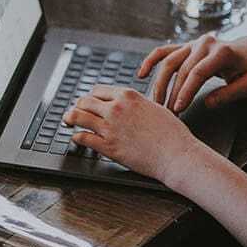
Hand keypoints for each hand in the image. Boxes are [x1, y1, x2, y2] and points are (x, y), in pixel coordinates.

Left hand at [65, 85, 196, 182]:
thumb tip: (126, 103)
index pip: (97, 90)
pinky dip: (77, 137)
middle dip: (78, 106)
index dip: (92, 97)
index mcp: (127, 96)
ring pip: (77, 116)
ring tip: (68, 120)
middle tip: (75, 111)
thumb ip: (136, 103)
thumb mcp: (155, 107)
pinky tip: (78, 138)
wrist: (178, 155)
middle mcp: (115, 108)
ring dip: (70, 118)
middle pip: (84, 101)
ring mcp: (110, 127)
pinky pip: (82, 137)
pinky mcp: (107, 146)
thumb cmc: (173, 134)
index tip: (90, 102)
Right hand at [141, 33, 246, 113]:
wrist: (246, 52)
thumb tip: (208, 103)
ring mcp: (191, 43)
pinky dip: (150, 62)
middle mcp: (203, 44)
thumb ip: (230, 93)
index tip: (179, 108)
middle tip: (168, 112)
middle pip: (181, 69)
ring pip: (168, 61)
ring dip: (160, 82)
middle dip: (172, 92)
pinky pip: (162, 52)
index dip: (186, 91)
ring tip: (157, 101)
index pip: (198, 72)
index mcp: (221, 52)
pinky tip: (142, 74)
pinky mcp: (183, 46)